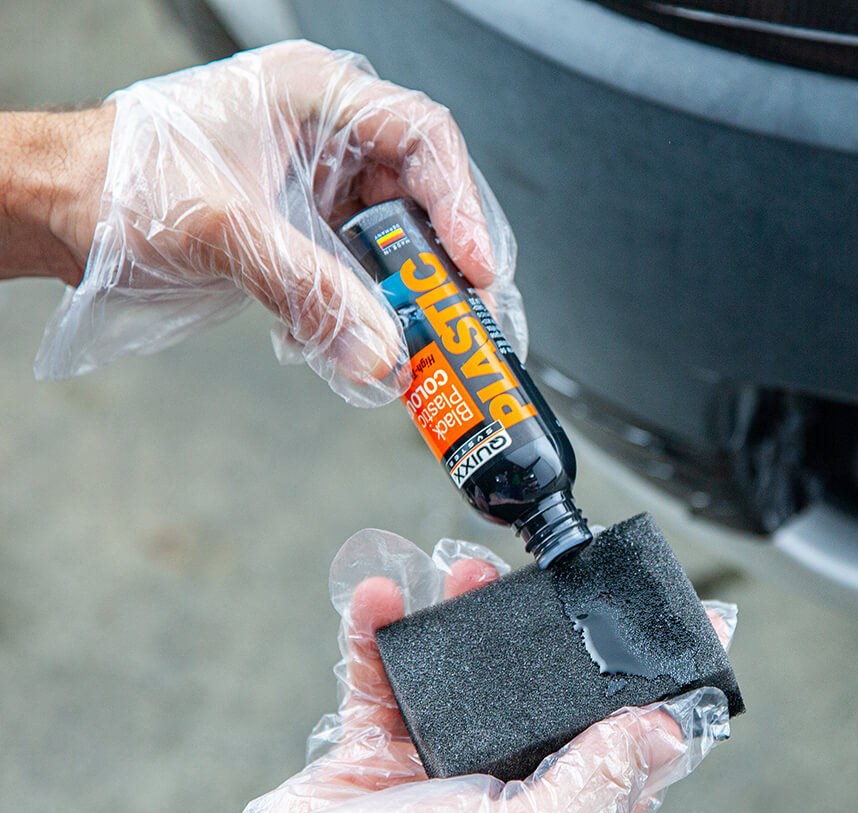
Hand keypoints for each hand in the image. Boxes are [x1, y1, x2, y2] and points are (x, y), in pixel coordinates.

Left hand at [26, 40, 524, 406]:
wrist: (62, 210)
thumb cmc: (118, 180)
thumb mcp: (223, 230)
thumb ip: (310, 293)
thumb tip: (380, 351)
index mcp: (315, 96)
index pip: (423, 138)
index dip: (460, 204)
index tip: (475, 266)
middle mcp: (328, 136)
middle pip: (419, 197)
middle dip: (436, 265)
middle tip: (454, 317)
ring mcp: (320, 185)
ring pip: (393, 244)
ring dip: (399, 299)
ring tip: (405, 340)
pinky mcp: (307, 231)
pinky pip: (359, 274)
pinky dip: (360, 314)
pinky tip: (341, 340)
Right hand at [176, 529, 734, 812]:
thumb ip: (593, 783)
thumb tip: (665, 732)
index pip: (631, 748)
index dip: (662, 689)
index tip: (691, 625)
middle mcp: (508, 793)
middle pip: (545, 695)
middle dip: (549, 633)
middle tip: (554, 577)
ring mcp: (440, 771)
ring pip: (467, 677)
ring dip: (465, 617)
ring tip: (465, 570)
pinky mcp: (378, 757)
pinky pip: (384, 680)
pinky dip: (381, 636)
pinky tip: (380, 598)